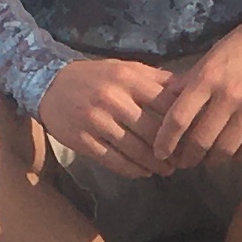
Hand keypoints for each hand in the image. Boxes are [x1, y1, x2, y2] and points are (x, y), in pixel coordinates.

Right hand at [33, 55, 181, 179]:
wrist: (49, 84)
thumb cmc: (95, 77)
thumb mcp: (126, 69)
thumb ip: (157, 79)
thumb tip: (190, 88)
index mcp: (128, 79)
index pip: (165, 104)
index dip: (183, 123)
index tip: (192, 136)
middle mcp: (113, 99)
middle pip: (152, 131)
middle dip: (171, 149)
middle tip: (182, 160)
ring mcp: (96, 122)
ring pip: (135, 150)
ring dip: (154, 164)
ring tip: (166, 170)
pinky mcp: (83, 140)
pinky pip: (114, 161)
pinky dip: (132, 170)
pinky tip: (143, 173)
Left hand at [140, 20, 241, 168]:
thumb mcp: (212, 57)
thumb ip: (188, 82)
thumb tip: (161, 102)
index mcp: (208, 77)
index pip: (178, 118)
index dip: (165, 141)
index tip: (159, 153)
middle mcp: (230, 94)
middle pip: (200, 140)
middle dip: (187, 157)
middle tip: (183, 161)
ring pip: (225, 150)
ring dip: (212, 159)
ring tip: (208, 158)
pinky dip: (239, 156)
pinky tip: (234, 153)